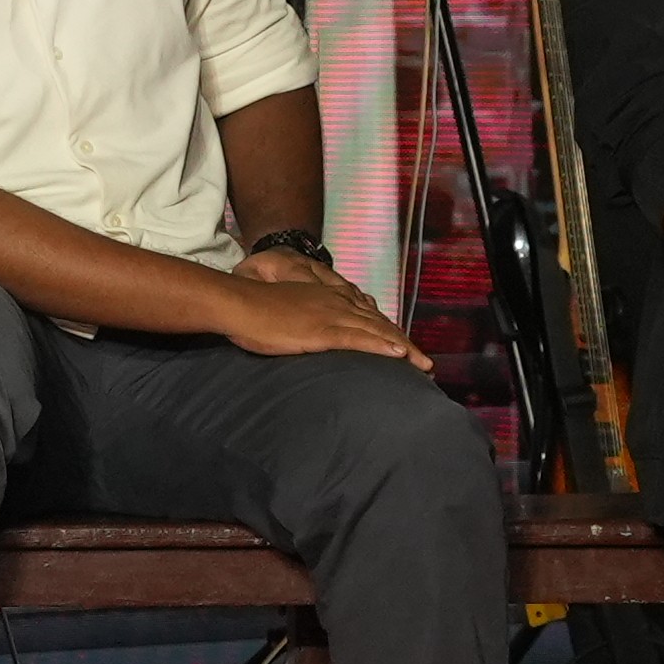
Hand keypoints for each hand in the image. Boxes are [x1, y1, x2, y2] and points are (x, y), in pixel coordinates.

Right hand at [214, 261, 415, 363]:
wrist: (238, 303)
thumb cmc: (254, 312)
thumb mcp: (285, 313)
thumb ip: (302, 321)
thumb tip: (308, 336)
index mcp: (327, 299)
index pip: (366, 317)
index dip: (388, 334)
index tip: (405, 349)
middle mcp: (335, 304)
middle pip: (378, 324)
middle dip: (404, 343)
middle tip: (424, 362)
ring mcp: (330, 315)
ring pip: (376, 331)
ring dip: (403, 348)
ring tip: (422, 364)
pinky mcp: (322, 330)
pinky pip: (359, 338)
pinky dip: (381, 346)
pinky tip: (399, 355)